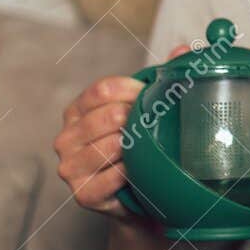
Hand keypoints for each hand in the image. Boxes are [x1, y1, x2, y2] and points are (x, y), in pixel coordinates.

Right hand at [52, 45, 187, 224]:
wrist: (140, 198)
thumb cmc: (140, 148)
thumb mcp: (145, 112)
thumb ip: (160, 79)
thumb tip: (183, 50)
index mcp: (77, 110)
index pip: (102, 89)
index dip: (135, 91)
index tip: (153, 99)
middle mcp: (66, 137)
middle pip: (107, 116)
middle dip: (138, 120)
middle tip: (155, 129)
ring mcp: (70, 167)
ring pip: (111, 146)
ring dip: (137, 148)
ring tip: (148, 151)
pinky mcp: (83, 194)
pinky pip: (114, 177)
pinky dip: (133, 172)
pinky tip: (141, 172)